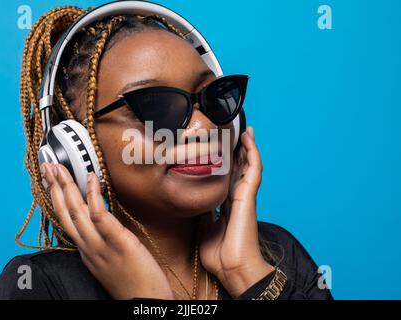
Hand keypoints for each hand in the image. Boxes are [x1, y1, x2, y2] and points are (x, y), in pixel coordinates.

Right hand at [41, 163, 173, 299]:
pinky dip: (93, 196)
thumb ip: (103, 242)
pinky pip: (100, 216)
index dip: (56, 199)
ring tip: (59, 168)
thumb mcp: (111, 262)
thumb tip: (103, 223)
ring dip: (66, 187)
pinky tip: (92, 179)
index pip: (66, 221)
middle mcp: (89, 248)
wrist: (146, 303)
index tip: (52, 182)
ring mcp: (101, 246)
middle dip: (54, 188)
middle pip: (65, 214)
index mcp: (87, 252)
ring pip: (76, 213)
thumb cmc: (134, 283)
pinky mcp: (118, 243)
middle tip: (47, 166)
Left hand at [199, 126, 274, 297]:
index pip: (228, 177)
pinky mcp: (249, 196)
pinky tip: (249, 140)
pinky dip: (252, 153)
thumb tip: (197, 200)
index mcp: (227, 204)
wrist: (232, 268)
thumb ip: (203, 212)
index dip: (226, 163)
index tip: (220, 149)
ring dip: (246, 147)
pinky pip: (254, 170)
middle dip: (237, 150)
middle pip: (239, 168)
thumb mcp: (204, 227)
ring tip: (245, 130)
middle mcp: (237, 197)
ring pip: (248, 165)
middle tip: (234, 132)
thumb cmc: (220, 254)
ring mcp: (245, 196)